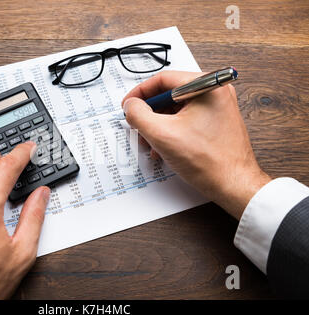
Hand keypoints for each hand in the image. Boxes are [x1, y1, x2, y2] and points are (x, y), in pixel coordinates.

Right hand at [122, 70, 270, 219]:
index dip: (140, 93)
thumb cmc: (210, 162)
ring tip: (151, 142)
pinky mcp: (215, 121)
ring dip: (158, 125)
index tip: (128, 105)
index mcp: (207, 86)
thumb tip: (130, 106)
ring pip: (175, 109)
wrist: (233, 185)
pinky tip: (164, 147)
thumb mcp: (162, 134)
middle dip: (149, 113)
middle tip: (138, 126)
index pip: (163, 80)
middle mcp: (214, 92)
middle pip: (168, 94)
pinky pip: (185, 119)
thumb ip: (138, 115)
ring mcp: (216, 107)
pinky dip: (170, 131)